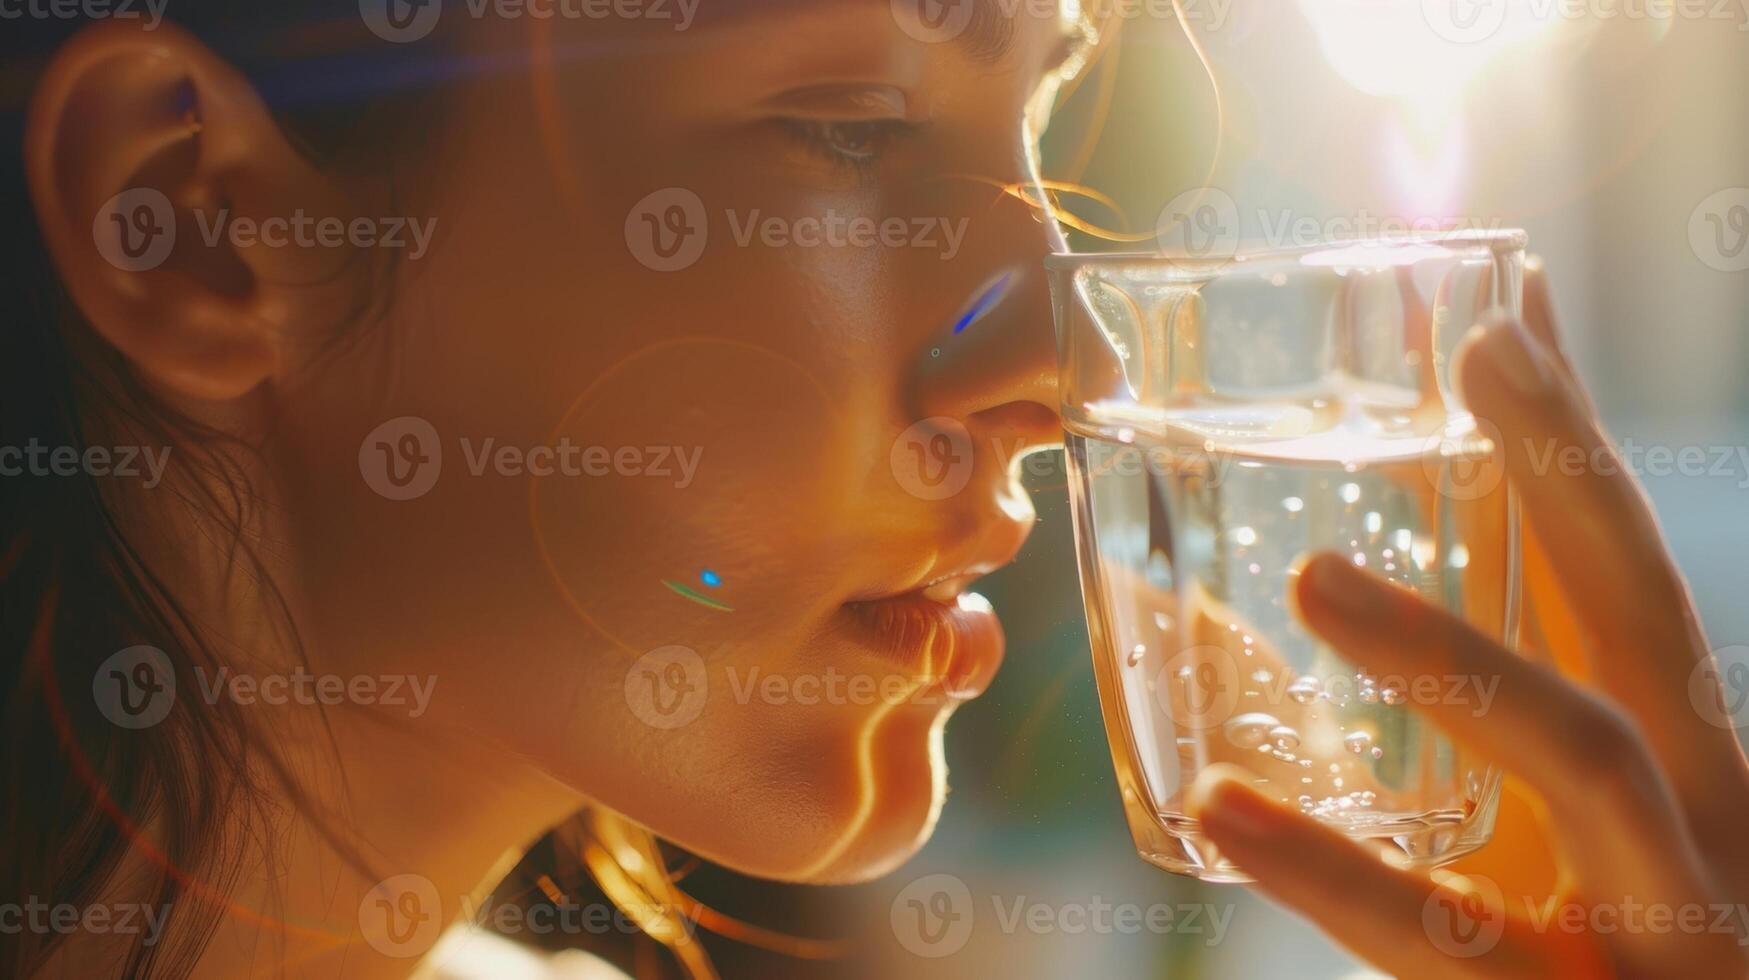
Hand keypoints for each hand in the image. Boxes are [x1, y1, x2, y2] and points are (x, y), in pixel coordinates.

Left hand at [1187, 265, 1748, 977]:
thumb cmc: (1602, 967)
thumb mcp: (1544, 847)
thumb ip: (1439, 739)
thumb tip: (1260, 598)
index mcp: (1681, 767)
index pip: (1624, 579)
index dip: (1571, 449)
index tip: (1510, 314)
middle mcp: (1701, 824)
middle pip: (1644, 616)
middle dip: (1575, 471)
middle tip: (1485, 348)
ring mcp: (1664, 922)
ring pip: (1583, 757)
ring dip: (1453, 648)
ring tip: (1315, 576)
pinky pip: (1450, 941)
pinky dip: (1332, 870)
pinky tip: (1220, 799)